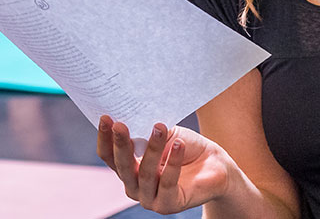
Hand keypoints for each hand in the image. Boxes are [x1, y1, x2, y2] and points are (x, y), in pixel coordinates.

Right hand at [97, 116, 231, 214]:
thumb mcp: (164, 134)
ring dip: (153, 149)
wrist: (214, 165)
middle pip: (122, 167)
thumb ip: (146, 130)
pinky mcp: (168, 205)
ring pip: (145, 173)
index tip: (105, 118)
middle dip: (120, 145)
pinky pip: (168, 182)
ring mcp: (150, 199)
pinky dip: (173, 162)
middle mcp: (135, 187)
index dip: (105, 138)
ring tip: (159, 128)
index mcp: (128, 170)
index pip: (110, 156)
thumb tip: (131, 114)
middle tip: (120, 125)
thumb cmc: (184, 147)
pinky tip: (179, 145)